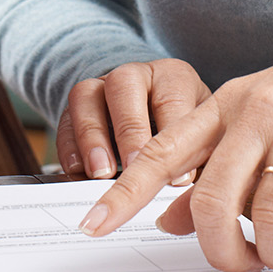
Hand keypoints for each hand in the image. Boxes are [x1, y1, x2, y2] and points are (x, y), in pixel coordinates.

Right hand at [55, 58, 211, 179]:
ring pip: (87, 95)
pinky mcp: (77, 109)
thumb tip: (199, 196)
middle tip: (136, 169)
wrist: (158, 111)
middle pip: (124, 86)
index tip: (179, 179)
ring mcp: (101, 87)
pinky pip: (65, 120)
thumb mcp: (207, 136)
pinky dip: (70, 147)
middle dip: (129, 131)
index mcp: (173, 77)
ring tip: (102, 174)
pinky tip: (78, 173)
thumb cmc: (190, 131)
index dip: (174, 136)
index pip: (172, 98)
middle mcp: (135, 74)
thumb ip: (206, 160)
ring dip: (93, 137)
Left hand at [77, 19, 272, 271]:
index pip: (160, 152)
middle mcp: (255, 110)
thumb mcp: (257, 118)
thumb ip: (212, 165)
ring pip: (267, 212)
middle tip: (247, 264)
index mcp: (225, 105)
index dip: (124, 193)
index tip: (92, 225)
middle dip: (224, 251)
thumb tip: (165, 219)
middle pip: (210, 199)